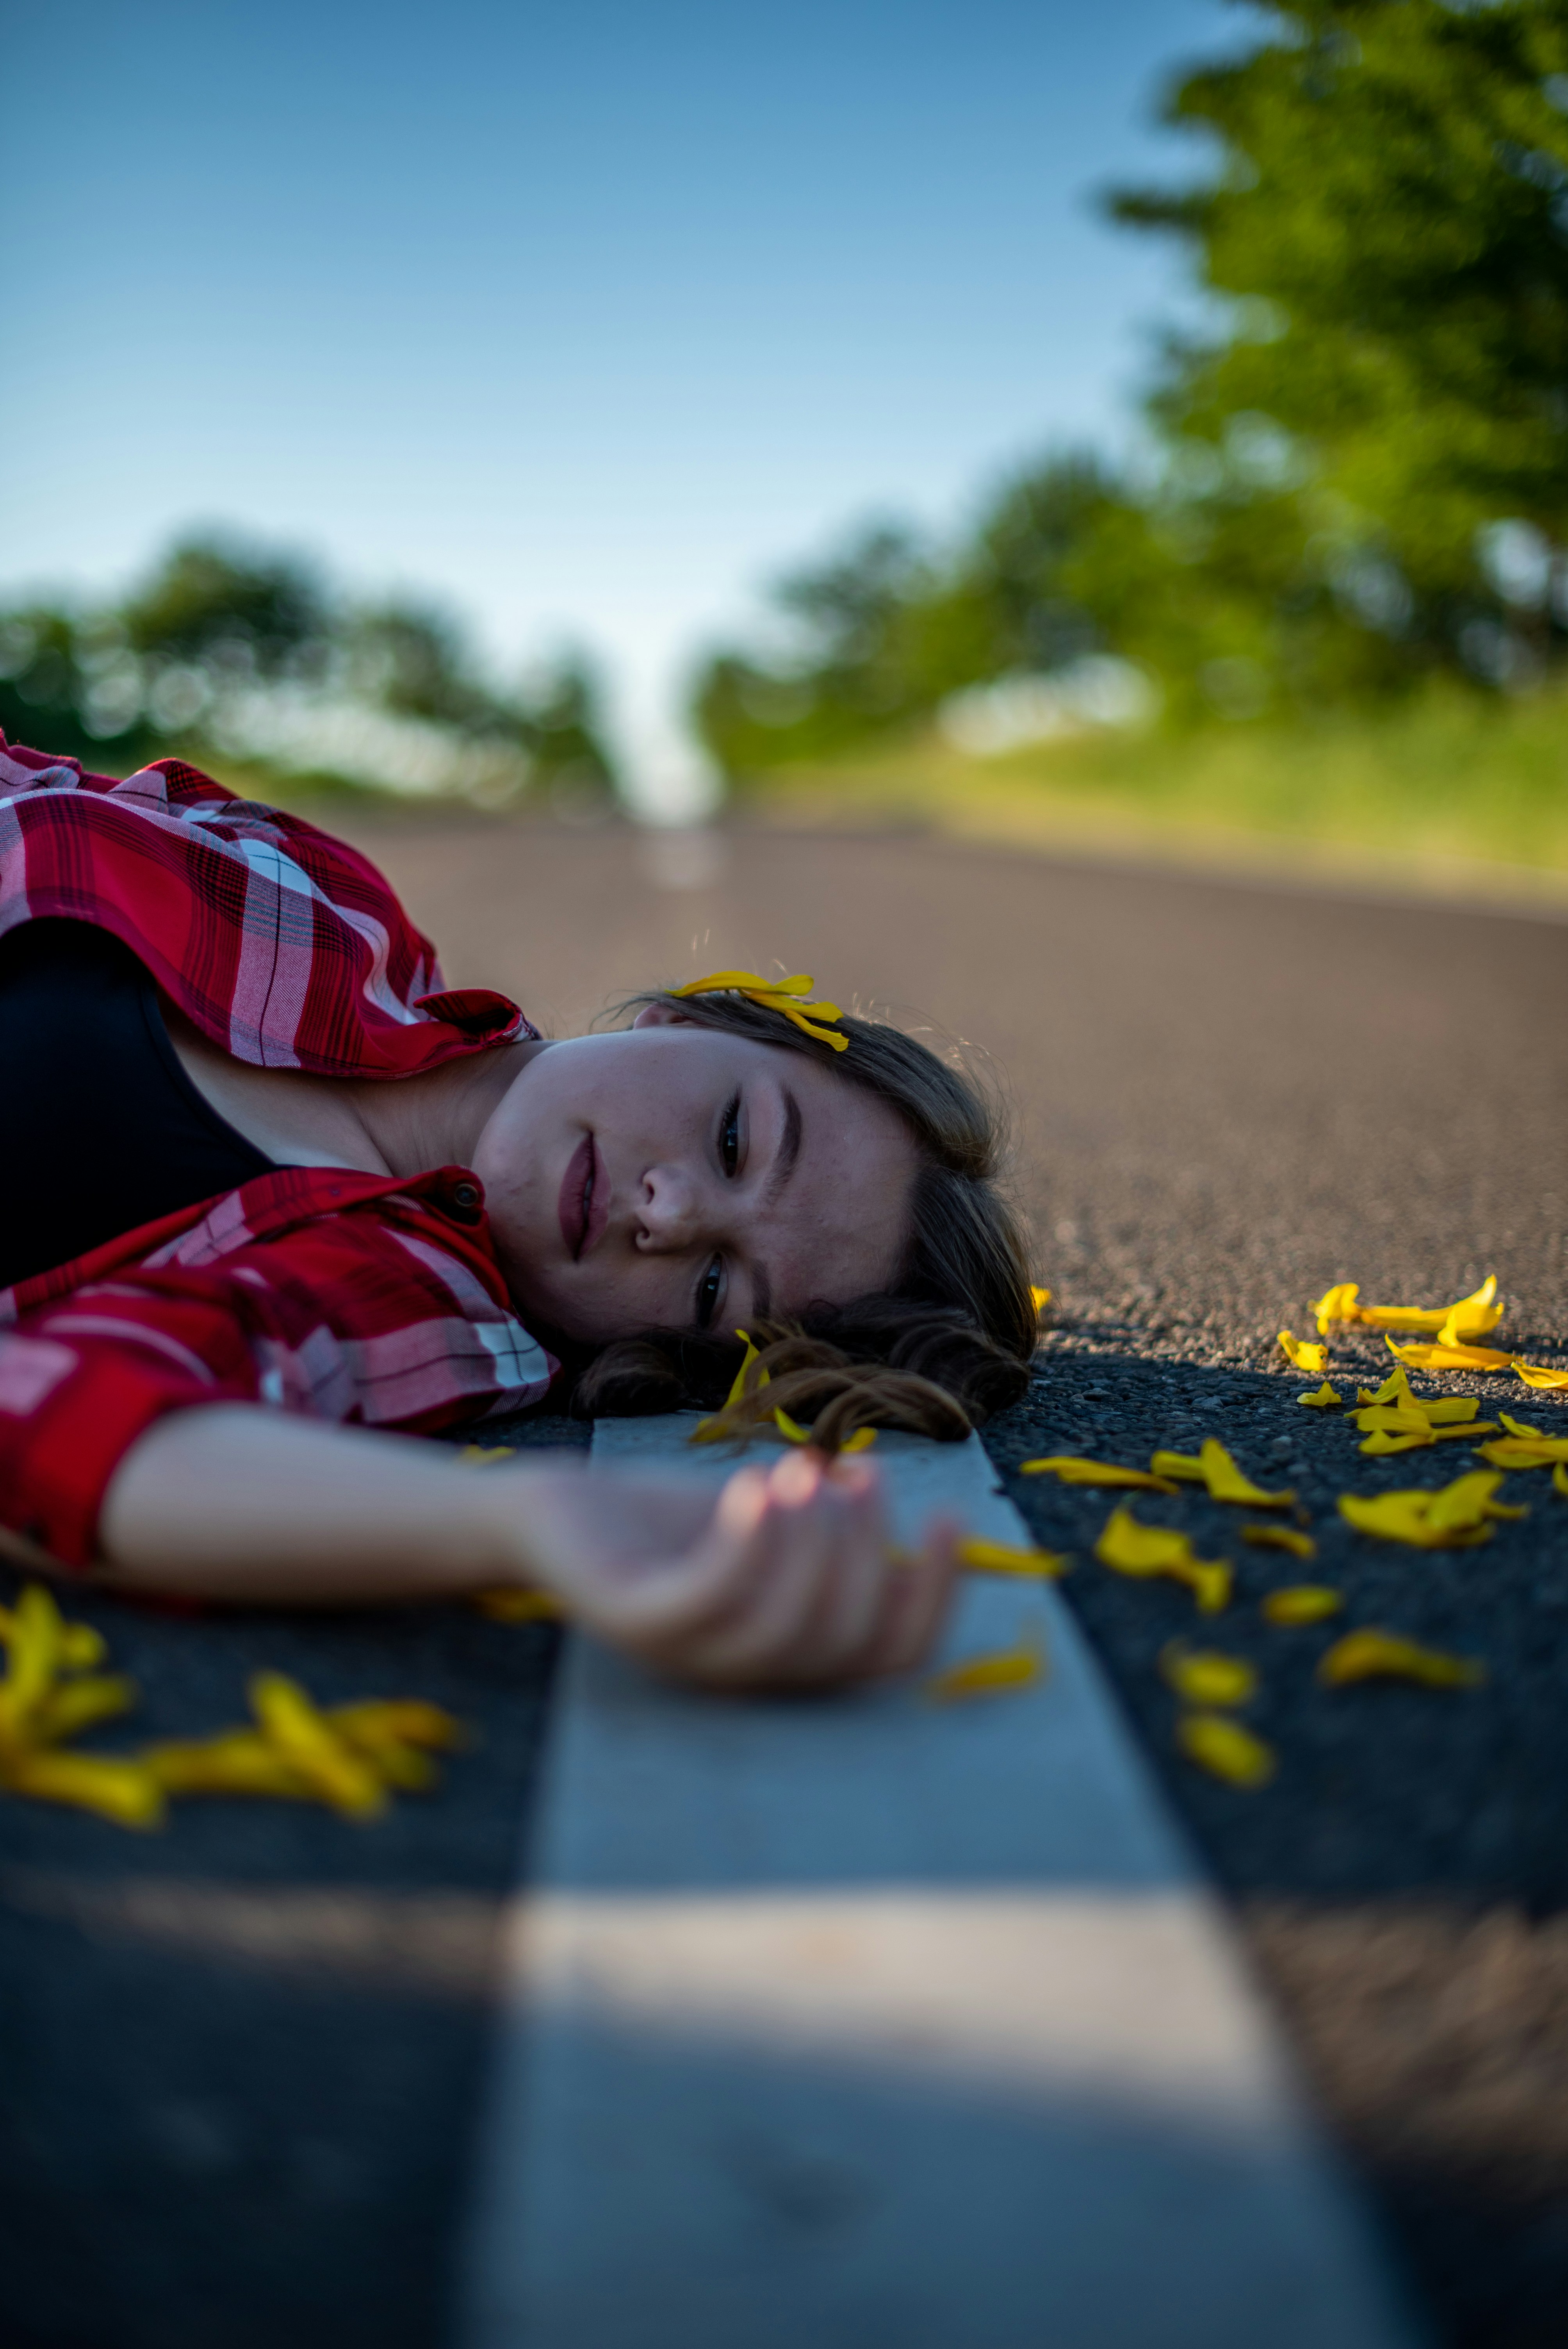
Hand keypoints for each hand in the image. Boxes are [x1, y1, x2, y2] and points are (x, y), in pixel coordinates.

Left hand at [504, 1449, 957, 1691]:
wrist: (560, 1514)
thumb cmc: (675, 1523)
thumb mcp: (772, 1529)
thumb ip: (837, 1542)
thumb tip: (923, 1536)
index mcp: (789, 1659)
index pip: (888, 1656)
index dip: (934, 1595)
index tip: (947, 1515)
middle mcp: (744, 1675)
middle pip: (841, 1639)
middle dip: (866, 1548)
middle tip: (858, 1470)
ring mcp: (688, 1656)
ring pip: (784, 1626)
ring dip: (812, 1541)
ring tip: (804, 1469)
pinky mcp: (636, 1622)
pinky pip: (711, 1597)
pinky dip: (748, 1539)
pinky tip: (755, 1483)